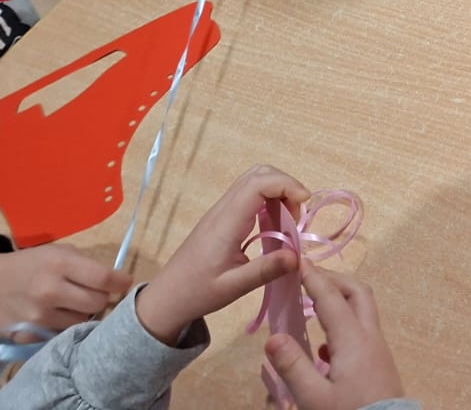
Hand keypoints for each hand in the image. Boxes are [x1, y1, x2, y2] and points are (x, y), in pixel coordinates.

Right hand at [0, 244, 132, 329]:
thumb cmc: (30, 264)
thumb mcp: (59, 252)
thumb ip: (86, 265)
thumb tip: (115, 280)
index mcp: (60, 264)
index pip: (104, 278)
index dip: (121, 282)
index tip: (126, 282)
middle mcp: (50, 291)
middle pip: (98, 303)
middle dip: (102, 298)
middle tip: (96, 293)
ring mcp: (39, 317)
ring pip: (83, 321)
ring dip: (84, 313)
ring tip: (73, 304)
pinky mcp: (30, 335)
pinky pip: (63, 334)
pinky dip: (66, 326)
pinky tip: (58, 316)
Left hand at [134, 165, 311, 345]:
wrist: (166, 297)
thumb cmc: (197, 293)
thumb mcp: (233, 288)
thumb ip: (265, 270)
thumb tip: (298, 256)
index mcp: (226, 223)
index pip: (259, 184)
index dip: (286, 185)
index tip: (304, 203)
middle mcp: (223, 209)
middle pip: (258, 173)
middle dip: (286, 185)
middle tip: (296, 215)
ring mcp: (221, 211)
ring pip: (254, 179)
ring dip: (278, 190)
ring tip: (288, 221)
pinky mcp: (222, 216)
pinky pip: (249, 193)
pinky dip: (269, 199)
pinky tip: (274, 224)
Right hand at [265, 264, 403, 409]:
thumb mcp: (315, 398)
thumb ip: (293, 367)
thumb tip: (272, 336)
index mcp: (353, 339)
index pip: (331, 297)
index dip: (313, 277)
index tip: (297, 260)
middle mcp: (370, 336)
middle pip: (357, 293)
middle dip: (333, 279)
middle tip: (308, 277)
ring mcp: (377, 349)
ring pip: (362, 310)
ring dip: (340, 299)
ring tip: (312, 303)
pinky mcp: (378, 363)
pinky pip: (361, 331)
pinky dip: (343, 323)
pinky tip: (323, 345)